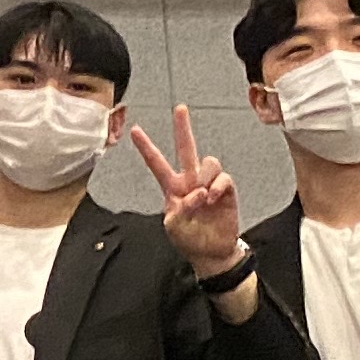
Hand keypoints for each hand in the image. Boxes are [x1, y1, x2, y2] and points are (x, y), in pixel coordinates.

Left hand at [126, 106, 246, 278]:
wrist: (212, 251)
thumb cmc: (189, 238)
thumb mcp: (174, 226)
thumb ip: (180, 209)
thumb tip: (197, 192)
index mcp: (171, 188)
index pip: (157, 164)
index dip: (147, 147)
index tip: (134, 130)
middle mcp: (189, 180)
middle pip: (186, 149)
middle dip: (183, 128)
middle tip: (179, 109)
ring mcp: (208, 183)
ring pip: (209, 162)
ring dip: (206, 177)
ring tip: (205, 198)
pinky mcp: (225, 189)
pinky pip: (224, 177)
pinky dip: (218, 186)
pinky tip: (214, 198)